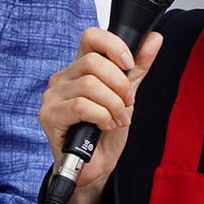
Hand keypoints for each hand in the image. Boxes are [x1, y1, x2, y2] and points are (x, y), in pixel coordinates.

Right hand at [37, 27, 163, 203]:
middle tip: (127, 104)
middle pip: (93, 62)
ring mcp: (53, 96)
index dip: (114, 46)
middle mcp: (62, 78)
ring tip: (118, 119)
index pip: (91, 36)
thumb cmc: (106, 132)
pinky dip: (101, 116)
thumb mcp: (128, 95)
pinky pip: (81, 106)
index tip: (129, 65)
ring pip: (89, 85)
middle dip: (119, 85)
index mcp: (79, 68)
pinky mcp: (49, 116)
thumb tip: (154, 39)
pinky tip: (105, 126)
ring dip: (113, 105)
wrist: (96, 167)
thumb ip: (138, 67)